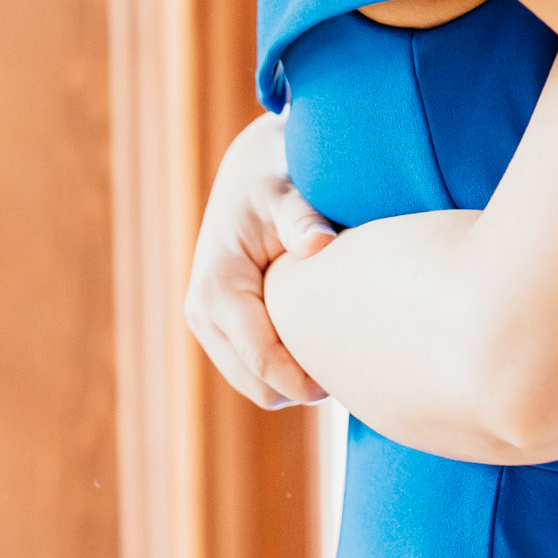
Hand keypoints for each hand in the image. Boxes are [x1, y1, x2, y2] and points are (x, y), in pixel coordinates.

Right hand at [184, 111, 337, 408]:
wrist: (248, 172)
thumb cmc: (272, 180)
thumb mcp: (285, 193)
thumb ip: (301, 217)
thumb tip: (318, 243)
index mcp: (218, 289)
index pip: (262, 361)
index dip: (305, 381)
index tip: (350, 381)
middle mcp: (202, 312)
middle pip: (258, 385)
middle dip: (302, 386)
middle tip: (355, 367)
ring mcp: (205, 323)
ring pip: (255, 384)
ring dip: (293, 379)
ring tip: (340, 353)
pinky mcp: (217, 326)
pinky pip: (253, 369)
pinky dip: (284, 367)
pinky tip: (319, 341)